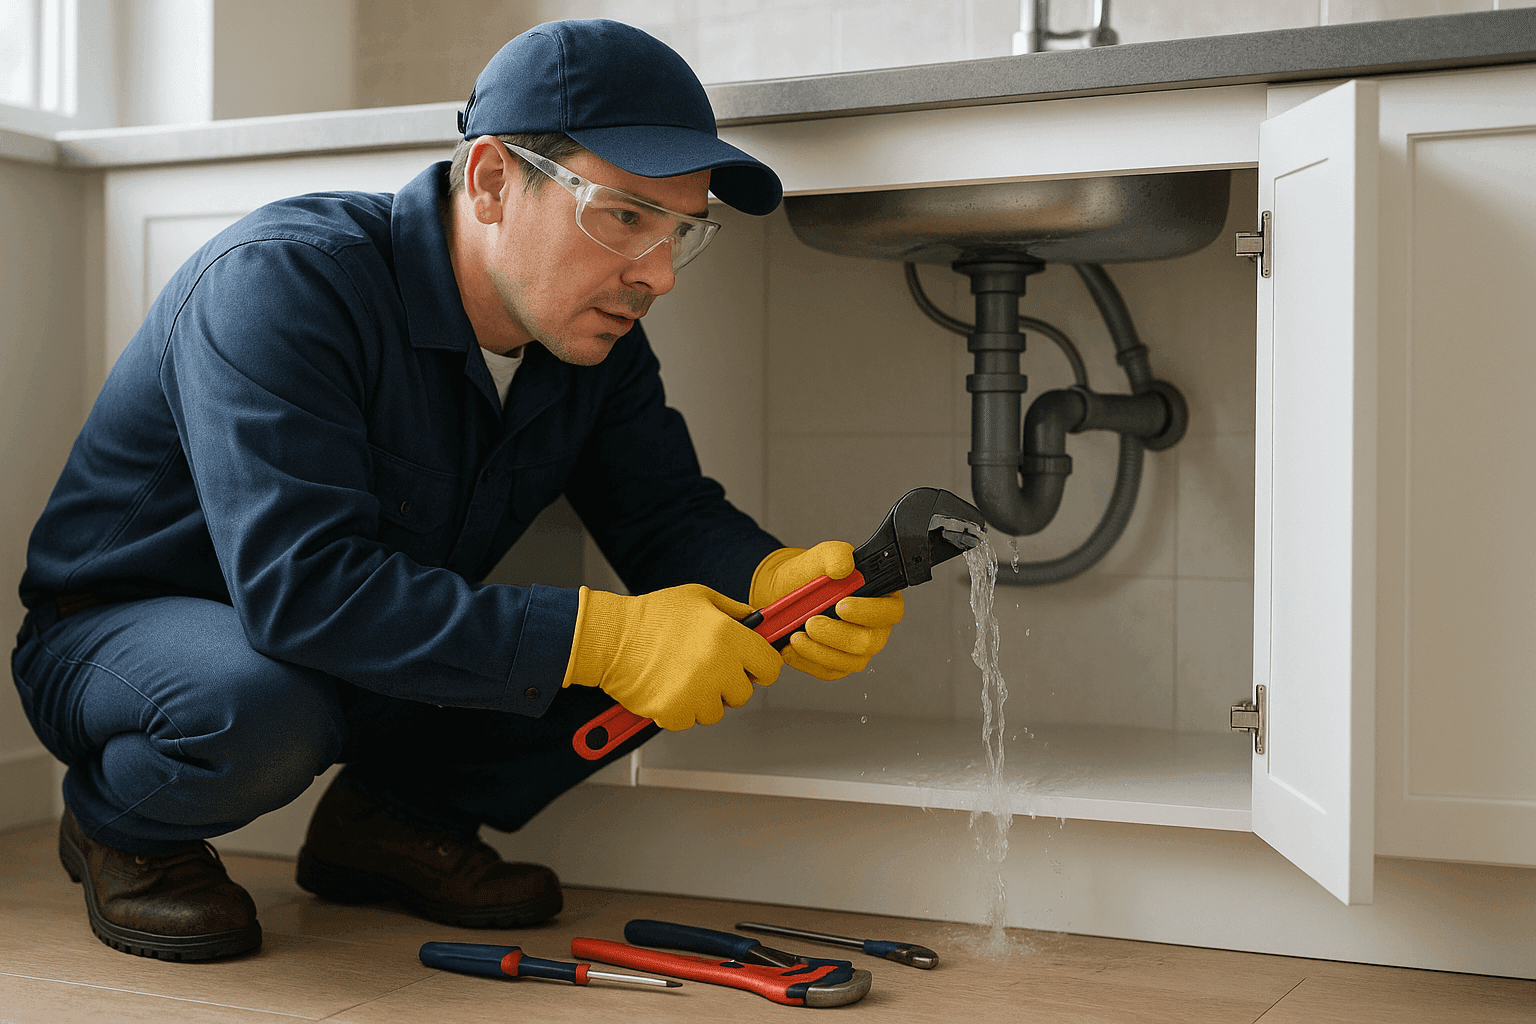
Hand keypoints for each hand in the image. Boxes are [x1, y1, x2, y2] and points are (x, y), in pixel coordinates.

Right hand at [562, 584, 780, 730]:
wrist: (610, 637)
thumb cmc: (651, 616)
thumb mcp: (699, 597)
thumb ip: (734, 610)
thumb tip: (757, 622)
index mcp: (730, 637)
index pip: (770, 668)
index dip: (761, 668)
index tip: (751, 668)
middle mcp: (717, 666)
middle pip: (743, 694)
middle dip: (728, 684)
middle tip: (705, 669)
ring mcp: (696, 692)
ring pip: (716, 712)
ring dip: (703, 699)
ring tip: (682, 676)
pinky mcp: (674, 712)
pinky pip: (689, 721)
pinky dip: (678, 711)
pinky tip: (667, 688)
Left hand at [749, 543, 905, 680]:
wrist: (783, 592)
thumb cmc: (810, 575)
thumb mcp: (821, 555)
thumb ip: (836, 554)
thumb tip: (844, 567)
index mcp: (881, 597)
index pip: (890, 612)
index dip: (869, 612)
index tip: (841, 605)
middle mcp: (874, 627)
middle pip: (870, 642)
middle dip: (838, 634)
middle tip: (812, 622)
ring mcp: (857, 650)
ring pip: (849, 661)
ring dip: (819, 650)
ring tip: (796, 635)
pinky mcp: (838, 665)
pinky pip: (828, 671)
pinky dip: (807, 661)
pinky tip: (791, 648)